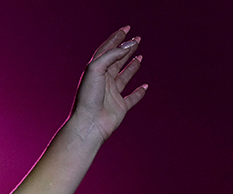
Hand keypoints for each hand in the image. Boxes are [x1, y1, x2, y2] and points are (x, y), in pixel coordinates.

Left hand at [68, 26, 147, 143]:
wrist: (88, 124)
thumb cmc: (88, 97)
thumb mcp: (96, 69)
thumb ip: (111, 56)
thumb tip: (127, 46)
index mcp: (94, 72)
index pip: (106, 51)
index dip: (116, 39)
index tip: (127, 30)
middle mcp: (102, 82)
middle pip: (115, 61)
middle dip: (125, 49)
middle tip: (137, 39)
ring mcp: (111, 95)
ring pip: (123, 77)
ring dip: (131, 66)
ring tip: (139, 56)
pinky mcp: (119, 107)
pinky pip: (131, 99)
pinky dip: (139, 93)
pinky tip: (145, 86)